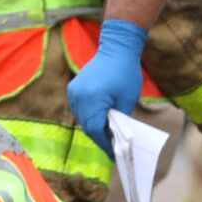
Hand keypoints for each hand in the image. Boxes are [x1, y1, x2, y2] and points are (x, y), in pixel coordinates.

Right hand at [67, 19, 147, 157]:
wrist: (117, 48)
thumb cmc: (126, 72)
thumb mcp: (128, 99)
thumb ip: (120, 118)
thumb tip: (116, 136)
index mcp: (93, 100)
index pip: (96, 129)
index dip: (104, 143)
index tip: (113, 154)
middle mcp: (79, 98)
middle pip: (87, 126)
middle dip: (99, 137)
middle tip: (110, 146)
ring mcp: (74, 93)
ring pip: (81, 119)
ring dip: (93, 127)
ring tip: (105, 134)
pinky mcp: (73, 90)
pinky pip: (79, 109)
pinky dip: (88, 116)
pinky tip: (98, 119)